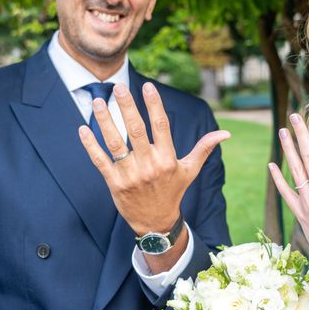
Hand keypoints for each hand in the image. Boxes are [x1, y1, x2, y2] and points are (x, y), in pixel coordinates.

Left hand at [78, 82, 229, 235]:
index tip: (148, 87)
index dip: (154, 105)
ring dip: (105, 122)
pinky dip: (90, 146)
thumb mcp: (190, 170)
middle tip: (118, 87)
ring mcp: (130, 175)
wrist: (155, 223)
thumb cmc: (173, 191)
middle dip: (126, 107)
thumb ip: (204, 148)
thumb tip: (225, 134)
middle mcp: (149, 166)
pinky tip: (83, 129)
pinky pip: (100, 161)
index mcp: (167, 159)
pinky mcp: (114, 183)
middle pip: (136, 131)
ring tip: (98, 102)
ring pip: (115, 143)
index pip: (161, 126)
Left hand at [268, 113, 308, 277]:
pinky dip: (277, 178)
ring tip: (282, 132)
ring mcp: (308, 202)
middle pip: (308, 156)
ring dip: (287, 149)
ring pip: (295, 170)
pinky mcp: (299, 212)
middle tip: (294, 116)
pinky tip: (271, 164)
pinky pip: (285, 191)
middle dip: (301, 134)